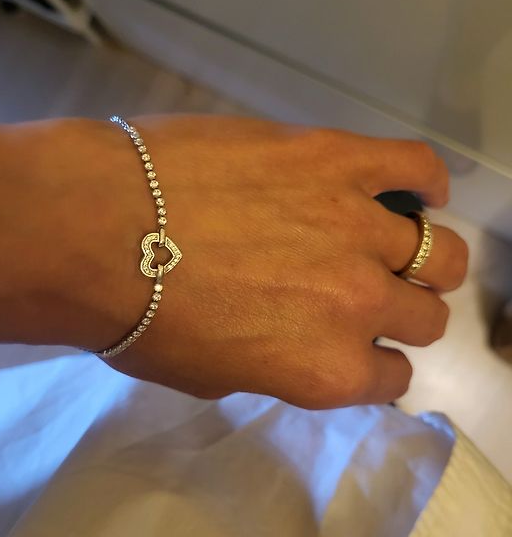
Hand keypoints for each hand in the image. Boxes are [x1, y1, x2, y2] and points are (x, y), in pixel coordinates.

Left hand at [86, 114, 467, 408]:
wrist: (99, 228)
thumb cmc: (137, 315)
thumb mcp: (207, 375)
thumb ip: (271, 366)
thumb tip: (293, 345)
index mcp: (325, 369)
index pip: (390, 377)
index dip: (376, 365)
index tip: (359, 349)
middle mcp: (358, 303)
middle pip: (425, 315)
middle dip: (404, 314)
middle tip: (369, 296)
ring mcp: (354, 226)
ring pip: (437, 252)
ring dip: (424, 258)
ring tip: (397, 248)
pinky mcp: (336, 159)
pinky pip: (415, 164)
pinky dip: (427, 179)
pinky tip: (418, 188)